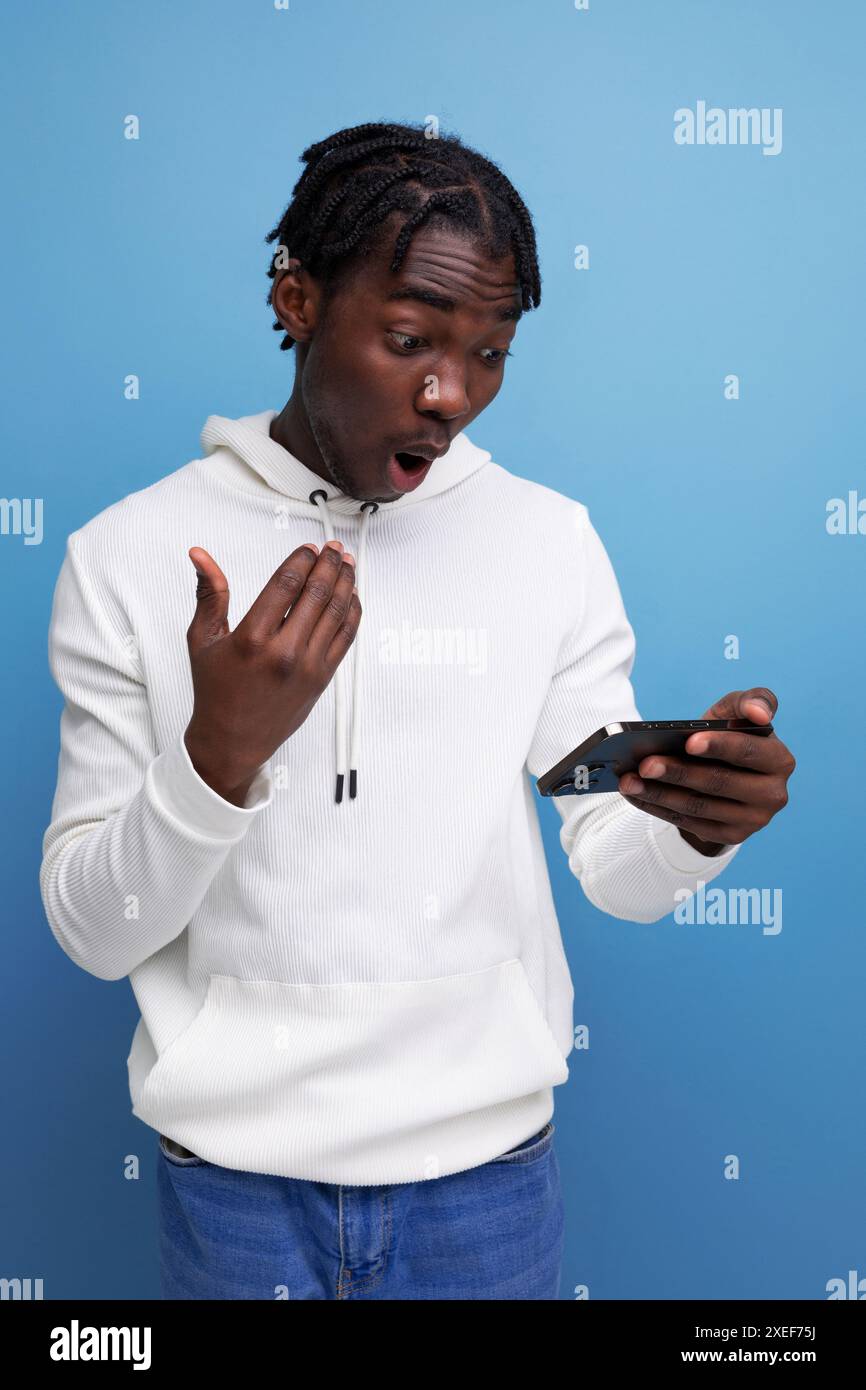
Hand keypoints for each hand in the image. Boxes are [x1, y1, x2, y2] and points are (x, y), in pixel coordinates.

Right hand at [184, 541, 360, 804]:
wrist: (233, 741)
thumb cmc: (215, 690)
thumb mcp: (203, 639)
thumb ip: (209, 593)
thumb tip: (199, 554)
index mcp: (252, 639)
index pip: (286, 584)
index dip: (302, 559)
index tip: (309, 547)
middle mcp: (284, 652)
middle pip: (317, 593)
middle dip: (330, 564)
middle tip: (335, 548)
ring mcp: (308, 666)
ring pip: (336, 612)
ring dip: (345, 583)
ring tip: (347, 564)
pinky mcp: (323, 678)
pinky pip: (346, 637)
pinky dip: (352, 612)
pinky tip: (351, 595)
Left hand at [617, 688, 795, 856]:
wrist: (727, 777)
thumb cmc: (730, 737)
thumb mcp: (737, 715)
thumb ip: (750, 701)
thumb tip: (759, 713)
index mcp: (779, 760)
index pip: (749, 751)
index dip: (720, 746)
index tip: (689, 741)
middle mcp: (773, 794)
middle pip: (719, 782)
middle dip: (678, 772)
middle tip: (644, 764)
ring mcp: (753, 820)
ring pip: (699, 806)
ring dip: (659, 793)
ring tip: (629, 780)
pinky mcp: (731, 836)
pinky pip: (688, 823)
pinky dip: (657, 807)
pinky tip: (635, 793)